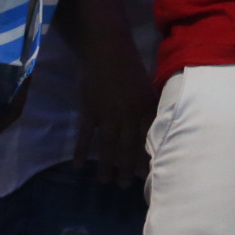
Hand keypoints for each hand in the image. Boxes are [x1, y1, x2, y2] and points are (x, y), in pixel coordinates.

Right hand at [73, 37, 155, 185]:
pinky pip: (85, 135)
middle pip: (128, 146)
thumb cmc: (129, 64)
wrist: (106, 48)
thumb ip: (148, 105)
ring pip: (108, 145)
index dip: (145, 157)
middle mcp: (127, 113)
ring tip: (105, 181)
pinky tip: (79, 165)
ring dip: (107, 165)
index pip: (146, 137)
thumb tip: (155, 125)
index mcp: (144, 106)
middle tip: (124, 186)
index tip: (145, 175)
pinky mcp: (89, 110)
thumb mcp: (146, 85)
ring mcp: (107, 113)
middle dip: (127, 168)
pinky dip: (82, 151)